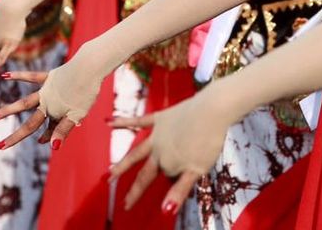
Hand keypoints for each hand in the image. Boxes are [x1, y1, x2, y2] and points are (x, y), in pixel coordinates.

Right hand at [0, 58, 100, 149]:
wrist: (89, 67)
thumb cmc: (87, 92)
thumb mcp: (78, 113)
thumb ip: (63, 129)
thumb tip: (52, 147)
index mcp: (55, 113)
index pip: (46, 131)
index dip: (46, 136)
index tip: (42, 140)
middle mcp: (47, 103)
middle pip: (30, 123)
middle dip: (15, 136)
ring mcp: (46, 90)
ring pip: (24, 102)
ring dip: (9, 110)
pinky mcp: (49, 76)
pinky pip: (31, 77)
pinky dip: (18, 76)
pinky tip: (4, 76)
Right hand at [109, 95, 232, 214]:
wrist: (212, 110)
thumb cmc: (208, 140)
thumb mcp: (197, 169)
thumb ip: (180, 189)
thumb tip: (166, 211)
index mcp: (169, 163)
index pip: (166, 178)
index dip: (169, 185)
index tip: (162, 205)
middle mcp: (159, 150)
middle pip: (145, 172)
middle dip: (135, 189)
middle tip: (125, 202)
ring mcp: (157, 134)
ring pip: (136, 152)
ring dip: (123, 164)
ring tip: (109, 174)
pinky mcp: (159, 118)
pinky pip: (138, 121)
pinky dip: (123, 122)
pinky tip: (108, 122)